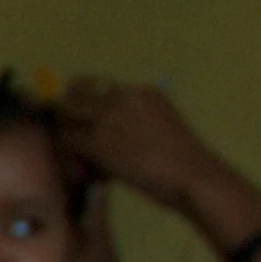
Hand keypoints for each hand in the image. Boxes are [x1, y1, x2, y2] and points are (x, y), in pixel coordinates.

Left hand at [60, 80, 233, 216]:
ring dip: (66, 136)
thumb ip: (134, 123)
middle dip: (67, 115)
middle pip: (74, 91)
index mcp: (142, 92)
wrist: (194, 176)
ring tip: (80, 159)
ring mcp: (110, 118)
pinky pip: (67, 141)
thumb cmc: (184, 162)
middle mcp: (124, 98)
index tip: (83, 124)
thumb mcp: (161, 127)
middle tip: (72, 140)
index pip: (95, 85)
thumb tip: (103, 136)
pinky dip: (69, 156)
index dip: (83, 103)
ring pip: (65, 115)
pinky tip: (85, 172)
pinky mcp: (101, 142)